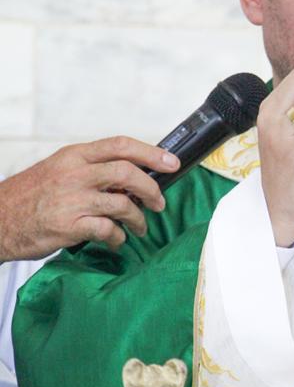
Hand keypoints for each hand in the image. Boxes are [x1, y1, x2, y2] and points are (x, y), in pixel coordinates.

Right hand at [0, 137, 179, 260]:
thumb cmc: (30, 197)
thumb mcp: (59, 171)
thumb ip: (92, 170)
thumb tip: (131, 177)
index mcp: (74, 156)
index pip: (120, 145)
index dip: (151, 153)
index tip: (171, 163)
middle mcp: (74, 173)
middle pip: (128, 173)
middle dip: (152, 189)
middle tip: (159, 203)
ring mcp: (72, 199)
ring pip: (123, 204)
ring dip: (138, 219)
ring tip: (139, 227)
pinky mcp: (69, 225)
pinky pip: (108, 230)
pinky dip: (118, 238)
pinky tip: (115, 241)